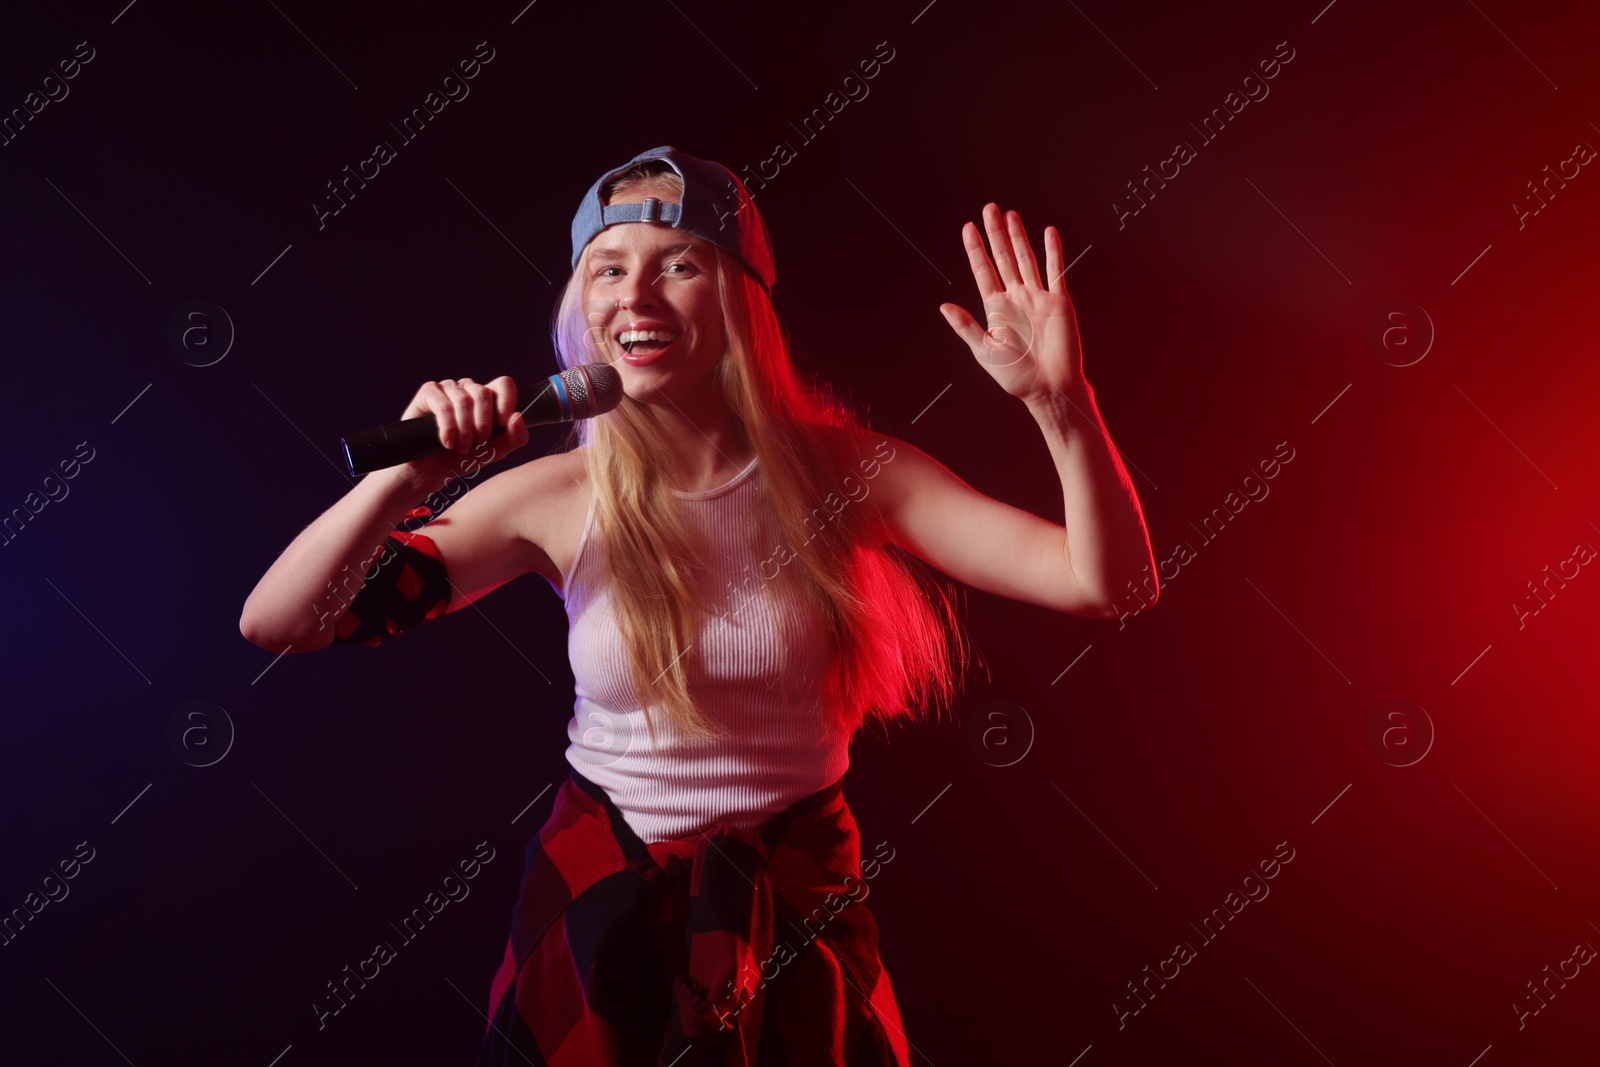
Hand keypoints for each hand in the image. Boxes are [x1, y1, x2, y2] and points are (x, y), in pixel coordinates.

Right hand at [396, 375, 528, 485]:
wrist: (430, 471)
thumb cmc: (462, 459)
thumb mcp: (495, 452)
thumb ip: (515, 437)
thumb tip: (518, 416)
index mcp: (487, 398)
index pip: (504, 384)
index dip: (507, 401)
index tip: (503, 423)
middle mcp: (468, 389)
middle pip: (483, 392)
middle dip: (483, 423)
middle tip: (478, 443)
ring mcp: (447, 388)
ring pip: (464, 400)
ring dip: (464, 430)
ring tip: (461, 448)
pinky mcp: (428, 392)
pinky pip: (443, 405)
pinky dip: (447, 427)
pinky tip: (446, 442)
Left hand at [939, 203, 1083, 404]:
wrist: (1049, 387)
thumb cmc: (1016, 376)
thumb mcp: (984, 351)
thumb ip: (965, 327)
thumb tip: (943, 306)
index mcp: (996, 309)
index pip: (983, 271)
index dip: (975, 249)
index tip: (967, 228)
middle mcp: (1016, 298)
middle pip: (1003, 258)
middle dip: (995, 234)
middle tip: (988, 209)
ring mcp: (1038, 297)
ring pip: (1026, 259)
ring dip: (1018, 236)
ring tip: (1010, 215)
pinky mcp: (1059, 301)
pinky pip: (1055, 270)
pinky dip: (1052, 251)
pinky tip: (1048, 232)